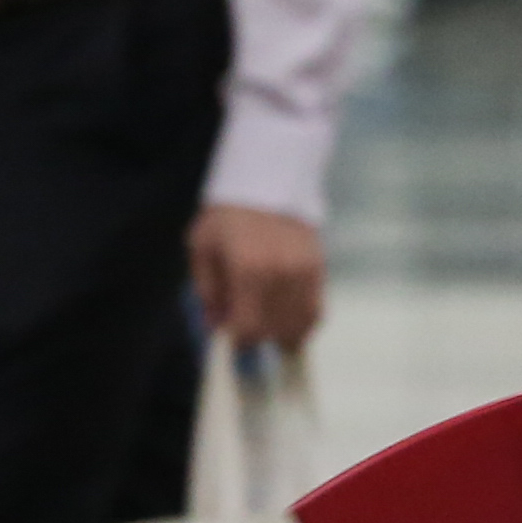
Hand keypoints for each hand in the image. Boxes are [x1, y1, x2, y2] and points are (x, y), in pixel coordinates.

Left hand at [190, 202, 328, 351]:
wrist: (268, 179)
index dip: (240, 343)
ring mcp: (304, 272)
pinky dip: (303, 323)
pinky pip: (316, 310)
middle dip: (259, 338)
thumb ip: (207, 292)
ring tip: (269, 330)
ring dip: (282, 335)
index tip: (232, 342)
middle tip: (247, 330)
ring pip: (299, 325)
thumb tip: (215, 328)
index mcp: (248, 270)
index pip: (249, 328)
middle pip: (275, 331)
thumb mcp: (202, 248)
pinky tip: (289, 323)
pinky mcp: (319, 268)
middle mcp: (281, 275)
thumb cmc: (227, 216)